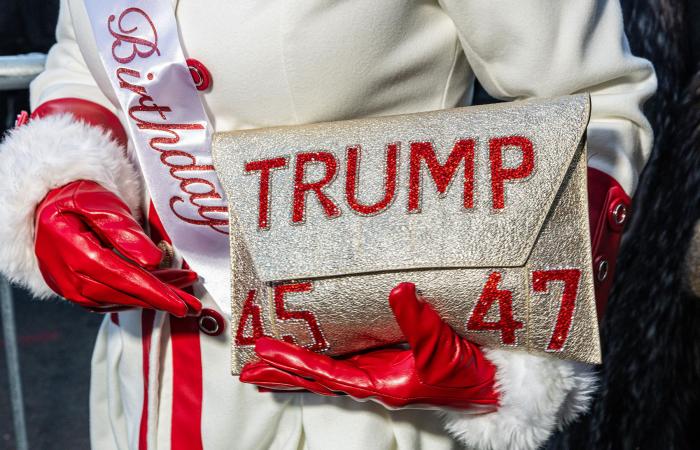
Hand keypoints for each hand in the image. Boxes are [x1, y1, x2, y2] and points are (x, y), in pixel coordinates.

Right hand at [34, 180, 200, 316]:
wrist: (46, 206)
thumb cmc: (76, 199)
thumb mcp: (99, 203)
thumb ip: (123, 231)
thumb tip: (153, 261)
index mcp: (73, 252)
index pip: (121, 277)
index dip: (154, 292)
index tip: (181, 302)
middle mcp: (69, 278)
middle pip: (124, 294)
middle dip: (161, 301)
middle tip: (194, 305)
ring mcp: (70, 289)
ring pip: (120, 300)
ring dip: (154, 299)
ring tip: (185, 293)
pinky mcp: (77, 293)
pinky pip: (111, 300)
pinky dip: (138, 297)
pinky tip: (160, 291)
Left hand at [240, 283, 498, 410]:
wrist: (486, 388)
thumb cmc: (465, 375)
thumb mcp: (442, 347)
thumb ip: (419, 320)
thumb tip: (398, 289)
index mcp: (380, 381)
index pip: (325, 371)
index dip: (292, 360)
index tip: (261, 349)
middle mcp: (372, 380)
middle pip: (316, 377)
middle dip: (282, 373)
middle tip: (247, 368)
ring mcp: (377, 373)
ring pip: (326, 373)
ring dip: (296, 369)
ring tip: (266, 366)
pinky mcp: (386, 365)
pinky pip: (342, 365)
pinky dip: (319, 362)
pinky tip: (310, 357)